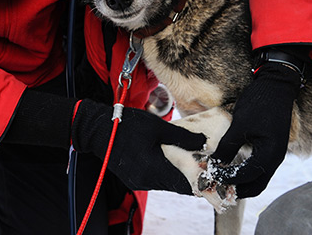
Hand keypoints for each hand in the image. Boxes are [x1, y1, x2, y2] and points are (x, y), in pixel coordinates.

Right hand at [71, 98, 206, 193]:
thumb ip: (182, 137)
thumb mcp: (158, 127)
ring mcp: (138, 181)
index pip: (184, 185)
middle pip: (176, 185)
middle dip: (191, 177)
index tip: (212, 175)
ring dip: (177, 173)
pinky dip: (165, 172)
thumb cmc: (127, 126)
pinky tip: (170, 158)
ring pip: (166, 182)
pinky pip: (155, 179)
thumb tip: (203, 141)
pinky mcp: (133, 178)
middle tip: (203, 164)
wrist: (98, 130)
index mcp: (154, 170)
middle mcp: (146, 180)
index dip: (200, 182)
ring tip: (189, 160)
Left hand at [210, 61, 302, 197]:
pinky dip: (246, 171)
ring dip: (242, 181)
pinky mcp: (271, 147)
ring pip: (259, 177)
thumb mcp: (240, 125)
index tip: (212, 176)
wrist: (276, 85)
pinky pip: (259, 166)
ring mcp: (275, 153)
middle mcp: (276, 158)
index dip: (229, 179)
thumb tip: (214, 163)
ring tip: (222, 177)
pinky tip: (232, 165)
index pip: (248, 177)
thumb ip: (228, 146)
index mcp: (271, 154)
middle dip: (238, 188)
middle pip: (257, 184)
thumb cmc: (259, 103)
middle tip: (218, 186)